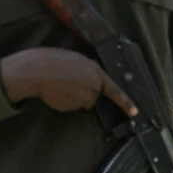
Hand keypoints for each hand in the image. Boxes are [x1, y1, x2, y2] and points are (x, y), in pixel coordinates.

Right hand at [0, 47, 136, 116]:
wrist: (37, 69)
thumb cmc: (54, 61)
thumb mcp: (77, 60)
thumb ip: (88, 70)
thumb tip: (92, 77)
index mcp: (96, 72)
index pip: (114, 90)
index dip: (125, 102)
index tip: (135, 112)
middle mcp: (94, 86)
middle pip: (93, 96)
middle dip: (84, 92)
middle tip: (68, 82)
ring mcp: (83, 97)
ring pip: (80, 103)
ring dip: (72, 97)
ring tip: (60, 85)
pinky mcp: (72, 106)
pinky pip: (69, 106)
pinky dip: (63, 102)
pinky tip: (55, 92)